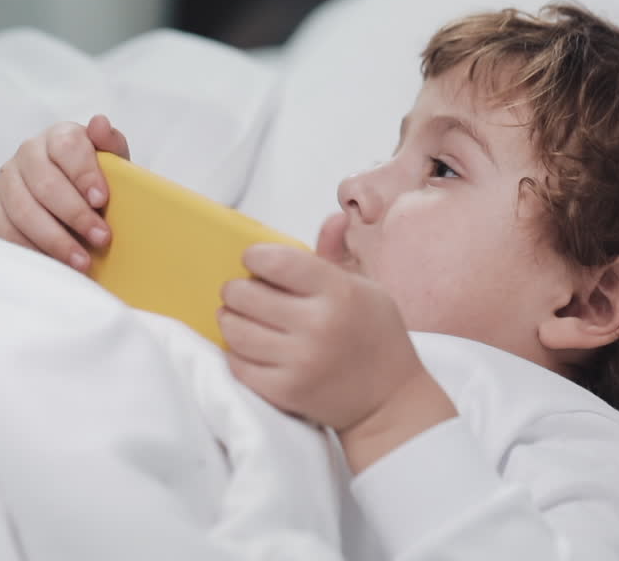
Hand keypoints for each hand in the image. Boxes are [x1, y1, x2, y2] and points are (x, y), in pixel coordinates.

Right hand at [0, 114, 129, 270]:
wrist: (71, 200)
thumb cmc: (93, 180)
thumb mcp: (112, 162)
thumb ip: (111, 143)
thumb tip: (100, 123)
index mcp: (59, 136)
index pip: (67, 146)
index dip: (84, 173)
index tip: (101, 200)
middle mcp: (28, 152)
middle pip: (45, 183)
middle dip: (75, 215)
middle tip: (101, 238)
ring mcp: (7, 179)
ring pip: (24, 210)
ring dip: (55, 239)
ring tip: (82, 261)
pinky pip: (5, 230)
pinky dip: (32, 250)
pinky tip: (55, 264)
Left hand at [219, 213, 456, 471]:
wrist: (389, 400)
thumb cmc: (375, 336)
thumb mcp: (367, 288)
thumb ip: (338, 254)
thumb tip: (333, 218)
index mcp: (339, 293)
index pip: (277, 261)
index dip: (254, 256)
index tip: (251, 259)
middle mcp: (318, 326)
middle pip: (245, 295)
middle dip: (234, 288)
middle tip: (237, 290)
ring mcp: (300, 362)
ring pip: (235, 330)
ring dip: (229, 318)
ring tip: (235, 315)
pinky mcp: (285, 391)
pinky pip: (238, 365)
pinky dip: (236, 352)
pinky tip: (247, 345)